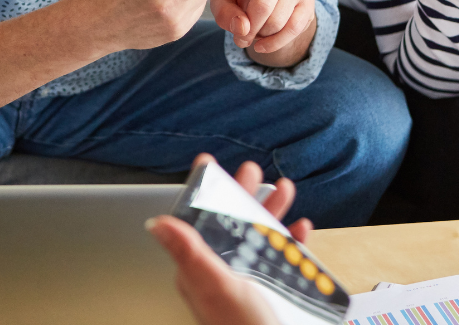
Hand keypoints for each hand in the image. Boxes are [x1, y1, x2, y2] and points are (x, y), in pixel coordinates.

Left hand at [145, 154, 311, 324]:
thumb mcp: (216, 286)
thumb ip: (189, 252)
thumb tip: (157, 223)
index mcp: (202, 270)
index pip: (200, 220)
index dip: (206, 191)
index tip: (209, 165)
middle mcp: (223, 274)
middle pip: (232, 224)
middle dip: (244, 195)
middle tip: (253, 172)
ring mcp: (248, 283)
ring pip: (259, 238)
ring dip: (272, 213)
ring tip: (285, 190)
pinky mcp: (271, 293)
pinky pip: (281, 260)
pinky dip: (292, 242)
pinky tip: (301, 230)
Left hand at [210, 0, 317, 65]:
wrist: (262, 4)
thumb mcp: (223, 3)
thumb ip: (225, 13)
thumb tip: (243, 28)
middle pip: (264, 5)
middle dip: (249, 29)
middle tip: (240, 39)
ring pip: (278, 20)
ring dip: (261, 36)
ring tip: (252, 36)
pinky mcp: (308, 1)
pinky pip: (294, 28)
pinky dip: (276, 42)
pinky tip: (262, 46)